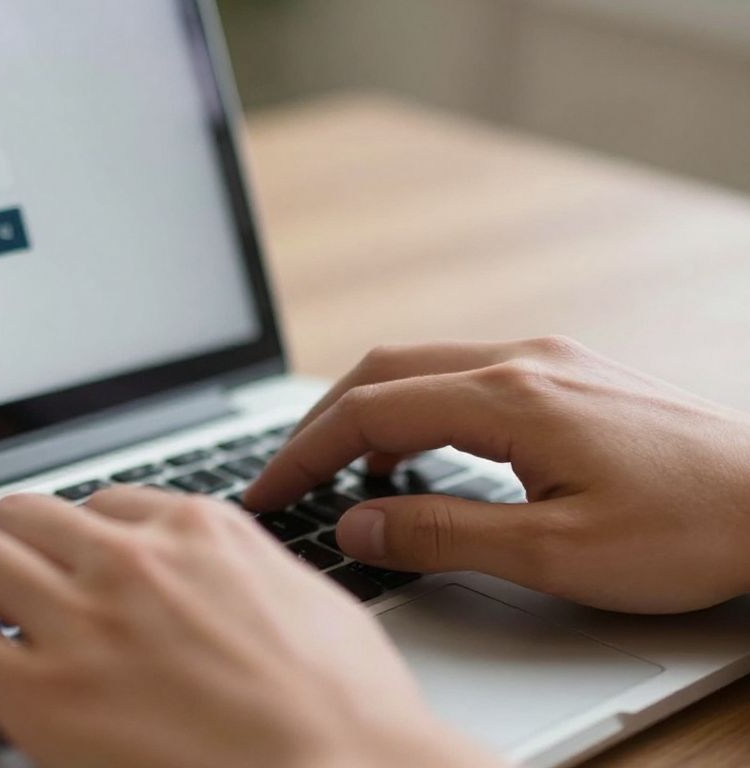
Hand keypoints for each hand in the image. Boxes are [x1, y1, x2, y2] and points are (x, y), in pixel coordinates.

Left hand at [0, 489, 498, 767]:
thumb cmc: (352, 715)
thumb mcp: (309, 605)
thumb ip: (246, 574)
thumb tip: (222, 580)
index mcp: (201, 532)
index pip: (105, 504)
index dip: (71, 538)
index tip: (59, 560)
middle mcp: (134, 559)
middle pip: (25, 514)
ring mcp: (86, 621)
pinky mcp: (46, 694)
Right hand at [246, 336, 749, 613]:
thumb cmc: (690, 530)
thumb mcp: (555, 554)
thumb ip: (444, 533)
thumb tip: (356, 522)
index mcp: (509, 398)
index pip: (369, 413)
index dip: (303, 454)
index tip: (265, 493)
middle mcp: (522, 361)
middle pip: (382, 371)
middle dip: (320, 425)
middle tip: (283, 478)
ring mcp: (549, 361)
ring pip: (421, 366)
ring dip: (366, 413)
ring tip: (338, 473)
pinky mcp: (570, 375)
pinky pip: (463, 375)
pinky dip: (416, 409)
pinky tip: (418, 454)